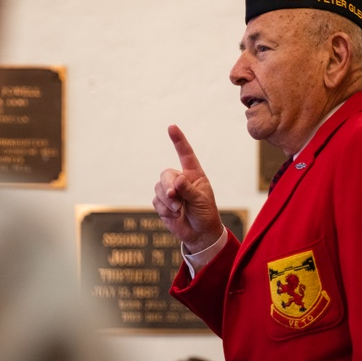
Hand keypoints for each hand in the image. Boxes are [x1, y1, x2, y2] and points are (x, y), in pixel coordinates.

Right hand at [152, 124, 224, 252]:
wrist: (199, 234)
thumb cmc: (205, 214)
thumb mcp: (201, 201)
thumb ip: (189, 190)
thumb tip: (177, 180)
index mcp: (194, 174)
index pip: (185, 154)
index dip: (178, 140)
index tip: (172, 127)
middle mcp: (180, 180)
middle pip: (166, 174)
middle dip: (168, 186)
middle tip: (175, 197)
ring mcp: (169, 191)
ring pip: (158, 188)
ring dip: (167, 200)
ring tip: (179, 210)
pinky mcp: (162, 203)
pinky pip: (156, 201)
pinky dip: (164, 209)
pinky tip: (174, 215)